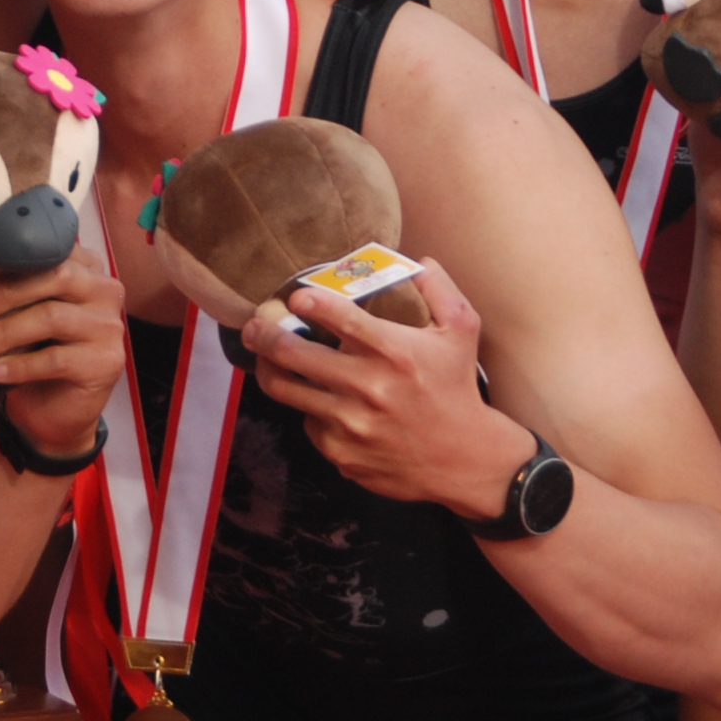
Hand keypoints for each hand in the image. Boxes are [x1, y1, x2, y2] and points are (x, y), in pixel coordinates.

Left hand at [0, 248, 126, 459]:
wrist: (54, 410)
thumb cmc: (35, 351)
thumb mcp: (24, 311)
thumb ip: (15, 284)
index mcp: (87, 269)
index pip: (55, 249)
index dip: (17, 255)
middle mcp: (105, 291)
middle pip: (56, 276)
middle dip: (6, 291)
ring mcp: (109, 327)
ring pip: (52, 317)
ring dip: (3, 331)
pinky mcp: (105, 363)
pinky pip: (54, 359)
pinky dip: (17, 365)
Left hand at [246, 261, 524, 515]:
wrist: (464, 460)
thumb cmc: (457, 388)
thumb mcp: (462, 332)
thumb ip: (440, 290)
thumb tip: (419, 260)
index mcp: (396, 353)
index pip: (342, 319)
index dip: (311, 303)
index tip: (295, 297)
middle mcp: (368, 388)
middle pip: (295, 353)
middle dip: (267, 333)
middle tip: (257, 324)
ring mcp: (350, 424)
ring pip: (287, 389)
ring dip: (269, 368)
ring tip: (264, 355)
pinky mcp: (341, 452)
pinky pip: (308, 423)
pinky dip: (309, 408)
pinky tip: (317, 398)